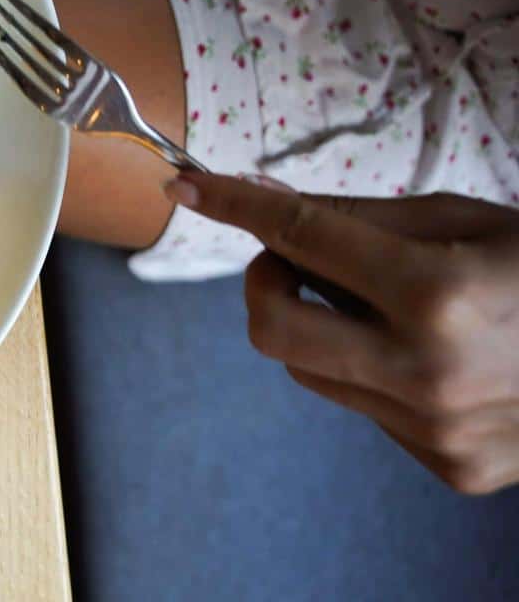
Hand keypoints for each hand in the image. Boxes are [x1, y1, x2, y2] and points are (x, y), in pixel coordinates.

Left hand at [165, 173, 518, 493]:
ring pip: (312, 370)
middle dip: (265, 285)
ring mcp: (438, 431)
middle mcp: (429, 372)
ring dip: (322, 327)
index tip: (187, 184)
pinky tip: (431, 353)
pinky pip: (365, 407)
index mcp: (438, 294)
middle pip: (272, 331)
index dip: (235, 205)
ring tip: (385, 304)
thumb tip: (266, 203)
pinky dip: (372, 370)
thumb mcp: (463, 218)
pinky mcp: (450, 466)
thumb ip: (358, 218)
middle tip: (294, 259)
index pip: (300, 238)